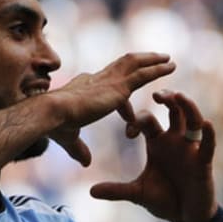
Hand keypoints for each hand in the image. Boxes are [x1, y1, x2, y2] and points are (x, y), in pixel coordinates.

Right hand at [48, 53, 175, 165]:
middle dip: (137, 62)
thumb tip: (86, 162)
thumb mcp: (69, 139)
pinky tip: (169, 66)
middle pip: (120, 66)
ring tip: (167, 59)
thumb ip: (79, 149)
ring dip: (151, 61)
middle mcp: (97, 79)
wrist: (52, 113)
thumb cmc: (54, 125)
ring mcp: (109, 81)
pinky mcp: (118, 87)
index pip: (104, 86)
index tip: (126, 110)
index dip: (117, 97)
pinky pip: (143, 75)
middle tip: (154, 59)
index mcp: (83, 87)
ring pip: (134, 64)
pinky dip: (157, 69)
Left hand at [90, 90, 217, 221]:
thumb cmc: (164, 199)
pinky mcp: (203, 161)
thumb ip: (116, 190)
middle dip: (167, 98)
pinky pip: (208, 144)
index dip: (137, 121)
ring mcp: (190, 149)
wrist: (186, 217)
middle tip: (156, 93)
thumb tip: (91, 191)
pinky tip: (207, 123)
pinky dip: (209, 134)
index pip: (147, 121)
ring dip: (187, 107)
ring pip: (192, 120)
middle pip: (173, 111)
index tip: (128, 133)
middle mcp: (175, 140)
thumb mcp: (138, 194)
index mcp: (157, 143)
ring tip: (179, 96)